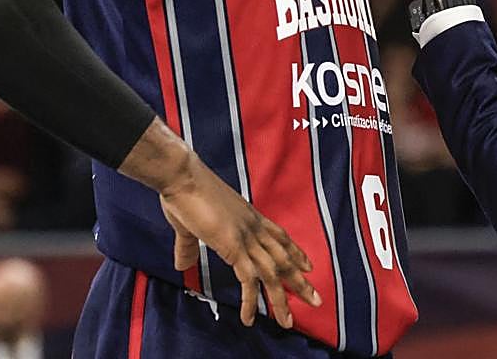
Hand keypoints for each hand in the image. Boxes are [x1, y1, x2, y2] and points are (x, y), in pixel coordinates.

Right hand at [158, 157, 321, 328]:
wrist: (182, 176)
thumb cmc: (184, 192)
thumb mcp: (189, 225)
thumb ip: (187, 246)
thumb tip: (181, 266)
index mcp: (249, 216)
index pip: (280, 237)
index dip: (296, 252)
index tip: (309, 266)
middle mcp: (253, 227)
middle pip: (284, 258)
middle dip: (300, 281)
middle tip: (316, 299)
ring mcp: (246, 237)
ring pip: (272, 273)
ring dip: (281, 298)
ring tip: (288, 321)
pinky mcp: (233, 246)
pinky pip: (248, 279)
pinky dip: (250, 300)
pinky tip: (250, 318)